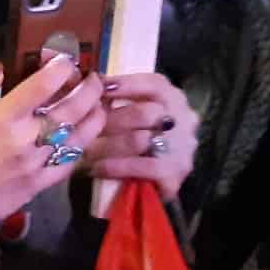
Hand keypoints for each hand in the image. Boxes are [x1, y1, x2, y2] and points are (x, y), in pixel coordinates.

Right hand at [0, 57, 107, 269]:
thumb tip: (0, 70)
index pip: (40, 86)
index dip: (59, 68)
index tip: (66, 59)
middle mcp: (24, 139)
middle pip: (71, 108)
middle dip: (88, 88)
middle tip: (94, 78)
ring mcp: (37, 163)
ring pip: (79, 135)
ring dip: (95, 115)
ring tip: (99, 103)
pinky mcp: (43, 183)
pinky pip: (72, 161)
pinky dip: (84, 145)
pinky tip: (86, 134)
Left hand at [84, 71, 197, 203]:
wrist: (147, 185)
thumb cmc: (131, 141)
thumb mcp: (128, 114)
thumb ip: (116, 99)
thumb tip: (89, 85)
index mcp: (174, 100)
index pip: (156, 84)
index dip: (126, 84)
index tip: (98, 85)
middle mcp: (185, 121)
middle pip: (146, 112)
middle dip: (110, 119)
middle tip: (84, 124)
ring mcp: (183, 149)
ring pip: (141, 140)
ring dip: (107, 145)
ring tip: (84, 149)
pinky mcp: (176, 174)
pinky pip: (143, 167)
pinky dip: (117, 166)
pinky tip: (97, 168)